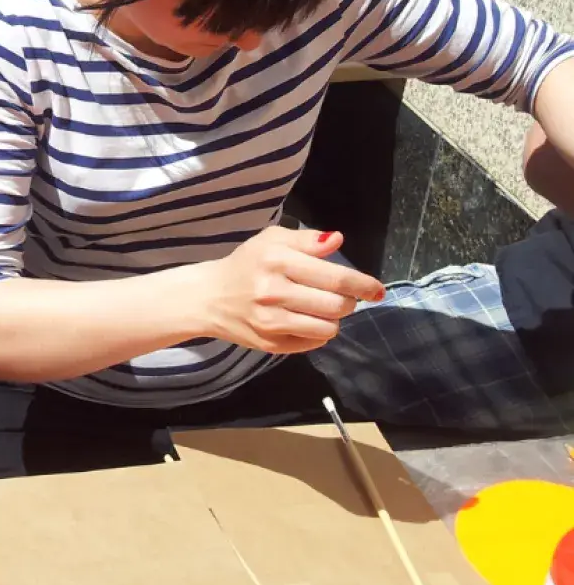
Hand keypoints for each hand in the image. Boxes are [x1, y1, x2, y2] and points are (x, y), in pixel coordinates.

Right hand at [194, 227, 385, 353]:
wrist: (208, 297)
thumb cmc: (245, 264)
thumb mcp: (271, 240)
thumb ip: (306, 239)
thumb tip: (336, 240)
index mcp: (276, 261)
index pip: (334, 278)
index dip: (363, 285)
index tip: (376, 289)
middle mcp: (273, 292)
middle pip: (336, 305)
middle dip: (349, 301)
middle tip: (342, 296)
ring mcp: (271, 321)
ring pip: (328, 327)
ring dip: (334, 318)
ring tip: (322, 308)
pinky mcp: (270, 344)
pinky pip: (313, 343)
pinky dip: (318, 332)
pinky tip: (305, 321)